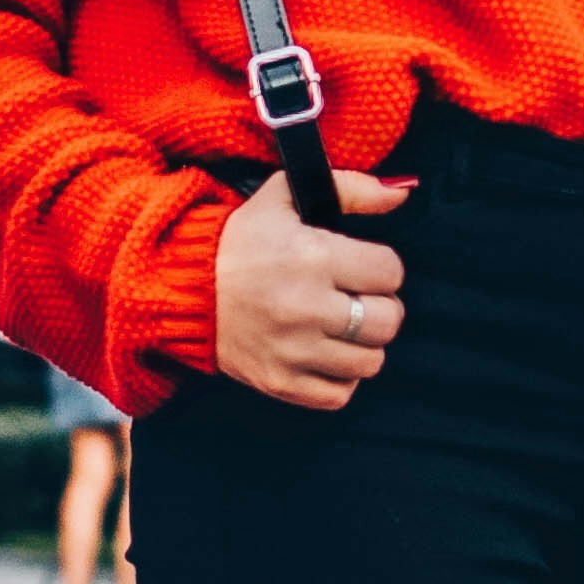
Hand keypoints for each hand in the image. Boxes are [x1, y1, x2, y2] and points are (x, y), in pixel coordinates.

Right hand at [212, 165, 410, 408]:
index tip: (361, 266)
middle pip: (388, 321)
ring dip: (362, 344)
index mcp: (313, 256)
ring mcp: (292, 350)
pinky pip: (339, 394)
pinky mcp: (279, 382)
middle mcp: (306, 307)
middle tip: (356, 298)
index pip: (391, 272)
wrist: (181, 287)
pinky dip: (339, 377)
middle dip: (379, 306)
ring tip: (339, 326)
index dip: (381, 267)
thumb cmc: (240, 240)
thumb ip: (352, 188)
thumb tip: (403, 192)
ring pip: (371, 362)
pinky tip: (323, 353)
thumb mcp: (285, 196)